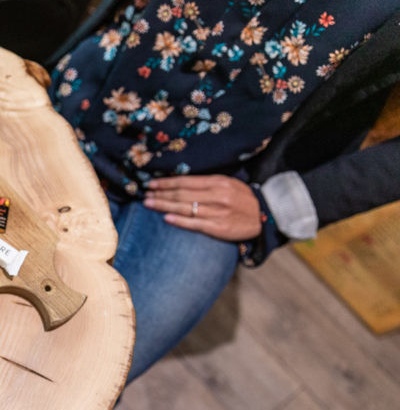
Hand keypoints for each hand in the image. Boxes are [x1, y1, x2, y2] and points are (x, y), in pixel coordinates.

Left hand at [144, 174, 261, 240]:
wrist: (264, 217)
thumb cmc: (242, 199)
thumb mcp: (228, 184)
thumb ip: (206, 183)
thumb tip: (180, 182)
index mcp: (218, 182)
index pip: (186, 182)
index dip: (166, 183)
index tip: (151, 184)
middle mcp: (217, 196)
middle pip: (182, 194)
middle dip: (161, 194)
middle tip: (144, 195)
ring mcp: (217, 212)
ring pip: (185, 208)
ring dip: (164, 206)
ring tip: (149, 204)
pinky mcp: (218, 228)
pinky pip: (195, 224)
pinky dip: (179, 221)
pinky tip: (166, 219)